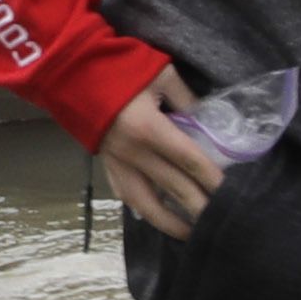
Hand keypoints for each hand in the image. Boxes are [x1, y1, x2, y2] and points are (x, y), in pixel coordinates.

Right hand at [95, 67, 225, 238]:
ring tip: (189, 233)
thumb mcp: (159, 73)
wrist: (67, 69)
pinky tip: (155, 215)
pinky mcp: (104, 163)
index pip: (191, 161)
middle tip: (222, 223)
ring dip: (169, 222)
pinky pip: (125, 193)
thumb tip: (205, 120)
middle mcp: (134, 153)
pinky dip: (142, 208)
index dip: (214, 180)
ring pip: (146, 203)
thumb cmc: (115, 66)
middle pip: (175, 188)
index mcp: (149, 129)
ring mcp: (116, 162)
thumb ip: (186, 99)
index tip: (233, 196)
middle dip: (201, 208)